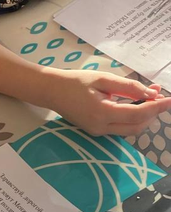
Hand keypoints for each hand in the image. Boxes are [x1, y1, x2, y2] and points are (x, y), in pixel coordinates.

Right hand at [43, 70, 170, 136]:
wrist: (53, 92)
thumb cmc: (76, 82)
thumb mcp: (104, 79)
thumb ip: (128, 87)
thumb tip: (152, 94)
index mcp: (102, 113)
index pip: (138, 114)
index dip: (157, 107)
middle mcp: (100, 127)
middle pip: (137, 127)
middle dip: (153, 114)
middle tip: (161, 96)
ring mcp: (97, 132)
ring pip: (130, 130)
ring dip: (144, 116)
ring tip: (150, 96)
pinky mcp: (96, 131)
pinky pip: (121, 128)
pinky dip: (133, 118)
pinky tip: (136, 103)